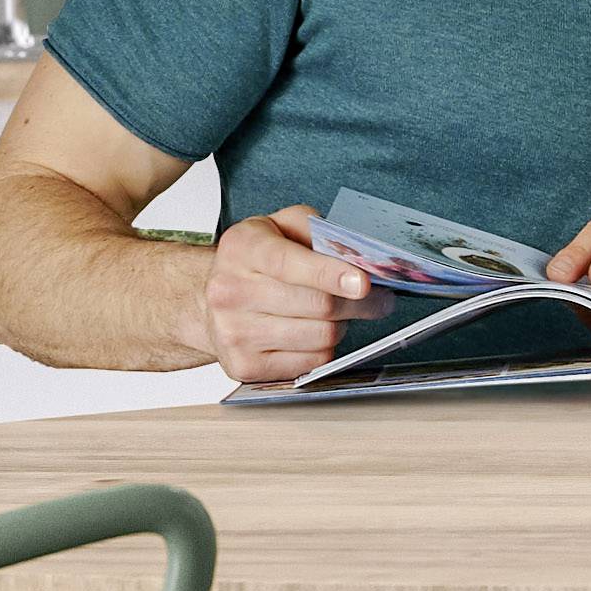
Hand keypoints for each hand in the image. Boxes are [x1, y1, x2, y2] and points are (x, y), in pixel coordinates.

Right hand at [185, 210, 369, 386]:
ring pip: (322, 335)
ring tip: (336, 313)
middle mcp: (230, 292)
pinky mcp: (245, 364)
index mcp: (241, 250)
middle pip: (319, 305)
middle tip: (377, 297)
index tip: (363, 282)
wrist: (213, 299)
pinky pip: (313, 361)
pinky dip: (325, 348)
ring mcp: (234, 332)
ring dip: (342, 325)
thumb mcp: (279, 226)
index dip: (331, 274)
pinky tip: (314, 332)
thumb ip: (315, 229)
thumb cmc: (255, 260)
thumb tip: (355, 254)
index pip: (289, 264)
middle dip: (360, 302)